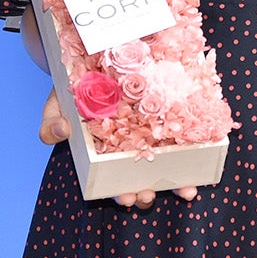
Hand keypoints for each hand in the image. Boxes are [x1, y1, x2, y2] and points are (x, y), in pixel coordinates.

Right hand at [37, 89, 196, 209]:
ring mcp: (149, 136)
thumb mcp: (55, 107)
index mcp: (104, 155)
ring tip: (185, 190)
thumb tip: (61, 131)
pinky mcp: (166, 118)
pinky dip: (194, 150)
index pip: (116, 182)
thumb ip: (51, 124)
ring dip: (177, 182)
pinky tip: (204, 157)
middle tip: (151, 194)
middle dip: (148, 192)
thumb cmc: (71, 93)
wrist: (89, 59)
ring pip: (166, 166)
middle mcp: (129, 150)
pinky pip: (182, 138)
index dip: (124, 193)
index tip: (129, 198)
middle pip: (142, 179)